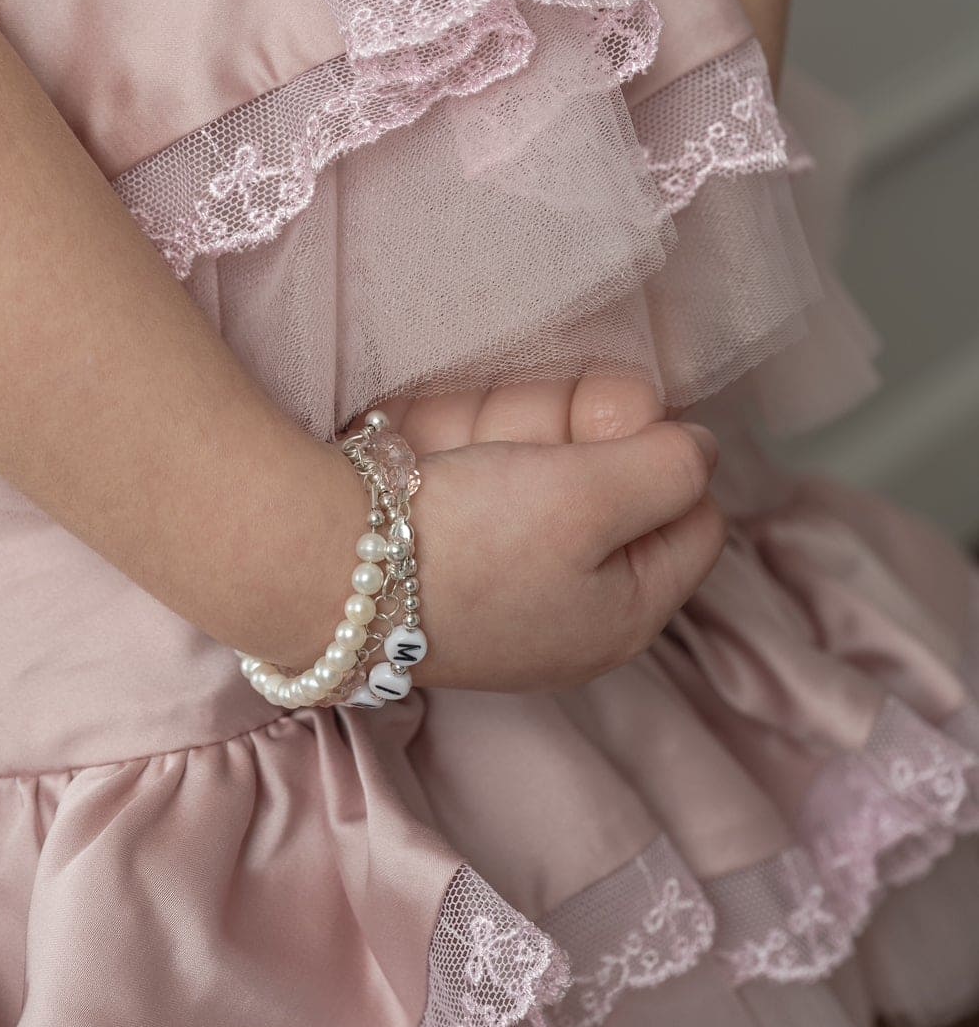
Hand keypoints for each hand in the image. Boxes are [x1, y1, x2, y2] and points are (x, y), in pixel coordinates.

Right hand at [362, 380, 722, 693]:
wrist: (324, 568)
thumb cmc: (474, 545)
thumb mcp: (594, 501)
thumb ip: (668, 470)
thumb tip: (702, 450)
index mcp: (624, 614)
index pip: (693, 517)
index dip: (669, 455)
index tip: (622, 420)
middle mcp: (569, 602)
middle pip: (612, 485)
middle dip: (582, 432)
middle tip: (549, 412)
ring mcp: (503, 572)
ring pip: (542, 466)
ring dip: (519, 426)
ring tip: (479, 425)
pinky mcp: (443, 542)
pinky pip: (480, 472)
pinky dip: (471, 439)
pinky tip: (443, 428)